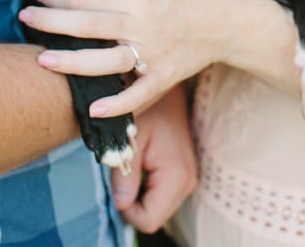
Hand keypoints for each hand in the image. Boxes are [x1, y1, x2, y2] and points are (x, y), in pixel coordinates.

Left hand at [18, 0, 238, 114]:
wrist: (232, 21)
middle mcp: (145, 28)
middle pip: (89, 28)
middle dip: (52, 24)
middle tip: (25, 18)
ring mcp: (154, 57)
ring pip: (105, 63)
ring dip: (71, 63)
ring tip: (41, 60)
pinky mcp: (164, 78)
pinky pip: (138, 95)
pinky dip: (116, 103)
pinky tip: (91, 107)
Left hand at [111, 84, 196, 232]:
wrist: (162, 85)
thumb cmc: (145, 107)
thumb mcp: (130, 141)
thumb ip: (124, 177)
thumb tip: (121, 204)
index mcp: (177, 176)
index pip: (148, 219)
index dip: (126, 210)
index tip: (116, 183)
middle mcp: (188, 180)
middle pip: (154, 215)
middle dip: (133, 202)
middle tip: (120, 172)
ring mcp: (188, 176)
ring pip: (157, 205)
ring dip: (139, 193)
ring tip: (130, 162)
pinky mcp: (183, 170)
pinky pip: (161, 193)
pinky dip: (146, 185)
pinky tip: (139, 162)